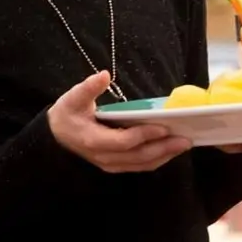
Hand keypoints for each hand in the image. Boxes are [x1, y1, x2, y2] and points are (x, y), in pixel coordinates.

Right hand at [49, 71, 191, 172]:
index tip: (163, 126)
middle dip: (163, 148)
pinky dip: (157, 160)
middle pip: (138, 157)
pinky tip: (170, 150)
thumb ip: (88, 88)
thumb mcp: (73, 98)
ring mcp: (111, 164)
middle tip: (185, 139)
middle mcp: (104, 157)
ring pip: (141, 164)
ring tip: (183, 144)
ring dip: (164, 156)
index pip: (124, 142)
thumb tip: (104, 76)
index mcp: (94, 141)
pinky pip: (139, 166)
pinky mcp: (116, 166)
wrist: (56, 136)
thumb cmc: (67, 114)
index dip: (144, 135)